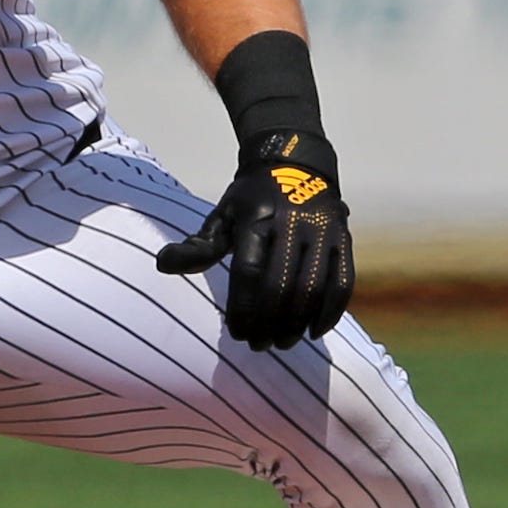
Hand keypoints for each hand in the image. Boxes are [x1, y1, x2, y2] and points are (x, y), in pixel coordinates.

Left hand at [155, 127, 354, 351]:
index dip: (243, 309)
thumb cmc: (252, 199)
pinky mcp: (345, 239)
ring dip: (296, 323)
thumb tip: (162, 264)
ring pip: (313, 288)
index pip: (249, 272)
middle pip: (282, 285)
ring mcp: (323, 230)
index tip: (237, 333)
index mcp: (257, 217)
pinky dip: (330, 312)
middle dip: (268, 322)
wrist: (296, 163)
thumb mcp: (222, 215)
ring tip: (282, 342)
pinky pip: (343, 282)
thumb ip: (198, 245)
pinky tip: (314, 331)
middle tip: (258, 344)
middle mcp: (293, 222)